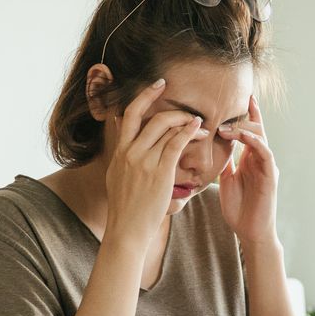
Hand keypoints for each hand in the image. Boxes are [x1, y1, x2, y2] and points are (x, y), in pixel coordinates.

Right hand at [105, 79, 206, 246]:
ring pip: (165, 127)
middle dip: (166, 102)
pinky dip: (189, 132)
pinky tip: (198, 129)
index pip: (128, 114)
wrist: (127, 230)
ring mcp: (144, 161)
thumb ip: (121, 154)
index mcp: (119, 152)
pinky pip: (176, 143)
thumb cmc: (126, 208)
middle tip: (182, 101)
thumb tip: (120, 133)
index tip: (158, 85)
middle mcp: (129, 152)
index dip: (144, 96)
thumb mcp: (116, 176)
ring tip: (199, 124)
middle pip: (149, 116)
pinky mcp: (159, 172)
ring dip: (185, 121)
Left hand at [217, 94, 278, 245]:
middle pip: (257, 128)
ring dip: (244, 128)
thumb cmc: (239, 209)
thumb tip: (213, 145)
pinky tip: (242, 136)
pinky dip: (254, 142)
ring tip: (225, 126)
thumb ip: (224, 162)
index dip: (247, 113)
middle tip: (228, 108)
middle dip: (245, 116)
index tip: (242, 96)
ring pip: (261, 137)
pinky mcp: (270, 176)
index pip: (249, 131)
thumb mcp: (225, 180)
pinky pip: (265, 153)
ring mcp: (267, 167)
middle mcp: (260, 159)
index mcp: (250, 159)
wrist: (250, 232)